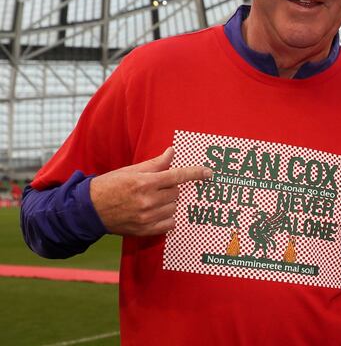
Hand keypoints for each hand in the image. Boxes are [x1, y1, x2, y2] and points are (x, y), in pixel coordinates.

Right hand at [89, 147, 211, 235]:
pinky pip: (169, 224)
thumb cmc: (110, 185)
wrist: (89, 210)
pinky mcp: (144, 230)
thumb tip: (172, 152)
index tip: (209, 173)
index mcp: (144, 183)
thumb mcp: (131, 170)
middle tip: (159, 186)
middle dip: (172, 188)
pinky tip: (158, 212)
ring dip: (170, 202)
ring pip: (174, 207)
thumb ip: (155, 164)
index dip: (195, 173)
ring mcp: (146, 217)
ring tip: (154, 199)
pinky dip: (168, 217)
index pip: (177, 176)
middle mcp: (147, 201)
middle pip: (176, 192)